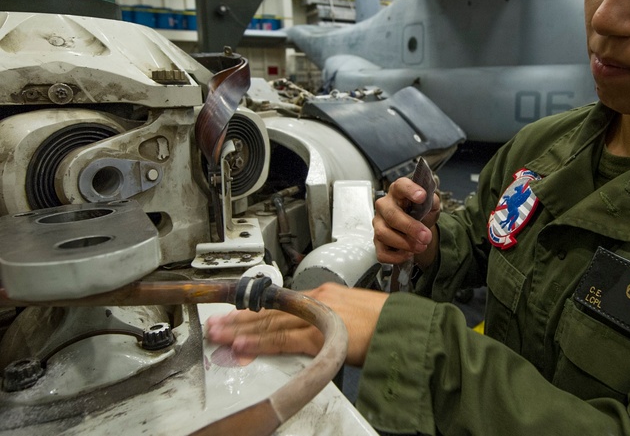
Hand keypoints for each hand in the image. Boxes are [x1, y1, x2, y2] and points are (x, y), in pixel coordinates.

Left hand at [204, 282, 388, 366]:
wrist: (404, 326)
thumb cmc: (385, 322)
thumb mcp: (352, 311)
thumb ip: (326, 318)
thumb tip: (309, 331)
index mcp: (324, 292)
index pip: (280, 301)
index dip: (254, 309)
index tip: (233, 314)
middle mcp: (317, 299)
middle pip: (270, 310)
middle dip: (239, 319)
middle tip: (214, 325)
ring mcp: (317, 316)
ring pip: (271, 324)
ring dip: (242, 331)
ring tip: (219, 336)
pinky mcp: (321, 335)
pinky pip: (284, 340)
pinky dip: (262, 344)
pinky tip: (244, 347)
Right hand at [373, 177, 440, 267]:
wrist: (417, 230)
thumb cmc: (420, 213)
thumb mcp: (430, 206)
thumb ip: (432, 202)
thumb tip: (430, 201)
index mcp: (398, 191)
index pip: (401, 186)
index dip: (410, 190)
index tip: (422, 197)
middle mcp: (384, 205)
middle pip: (392, 215)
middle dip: (410, 227)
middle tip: (426, 237)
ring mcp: (378, 223)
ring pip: (383, 233)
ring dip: (404, 243)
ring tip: (421, 246)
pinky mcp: (377, 241)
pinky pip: (382, 252)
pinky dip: (396, 256)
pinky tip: (408, 254)